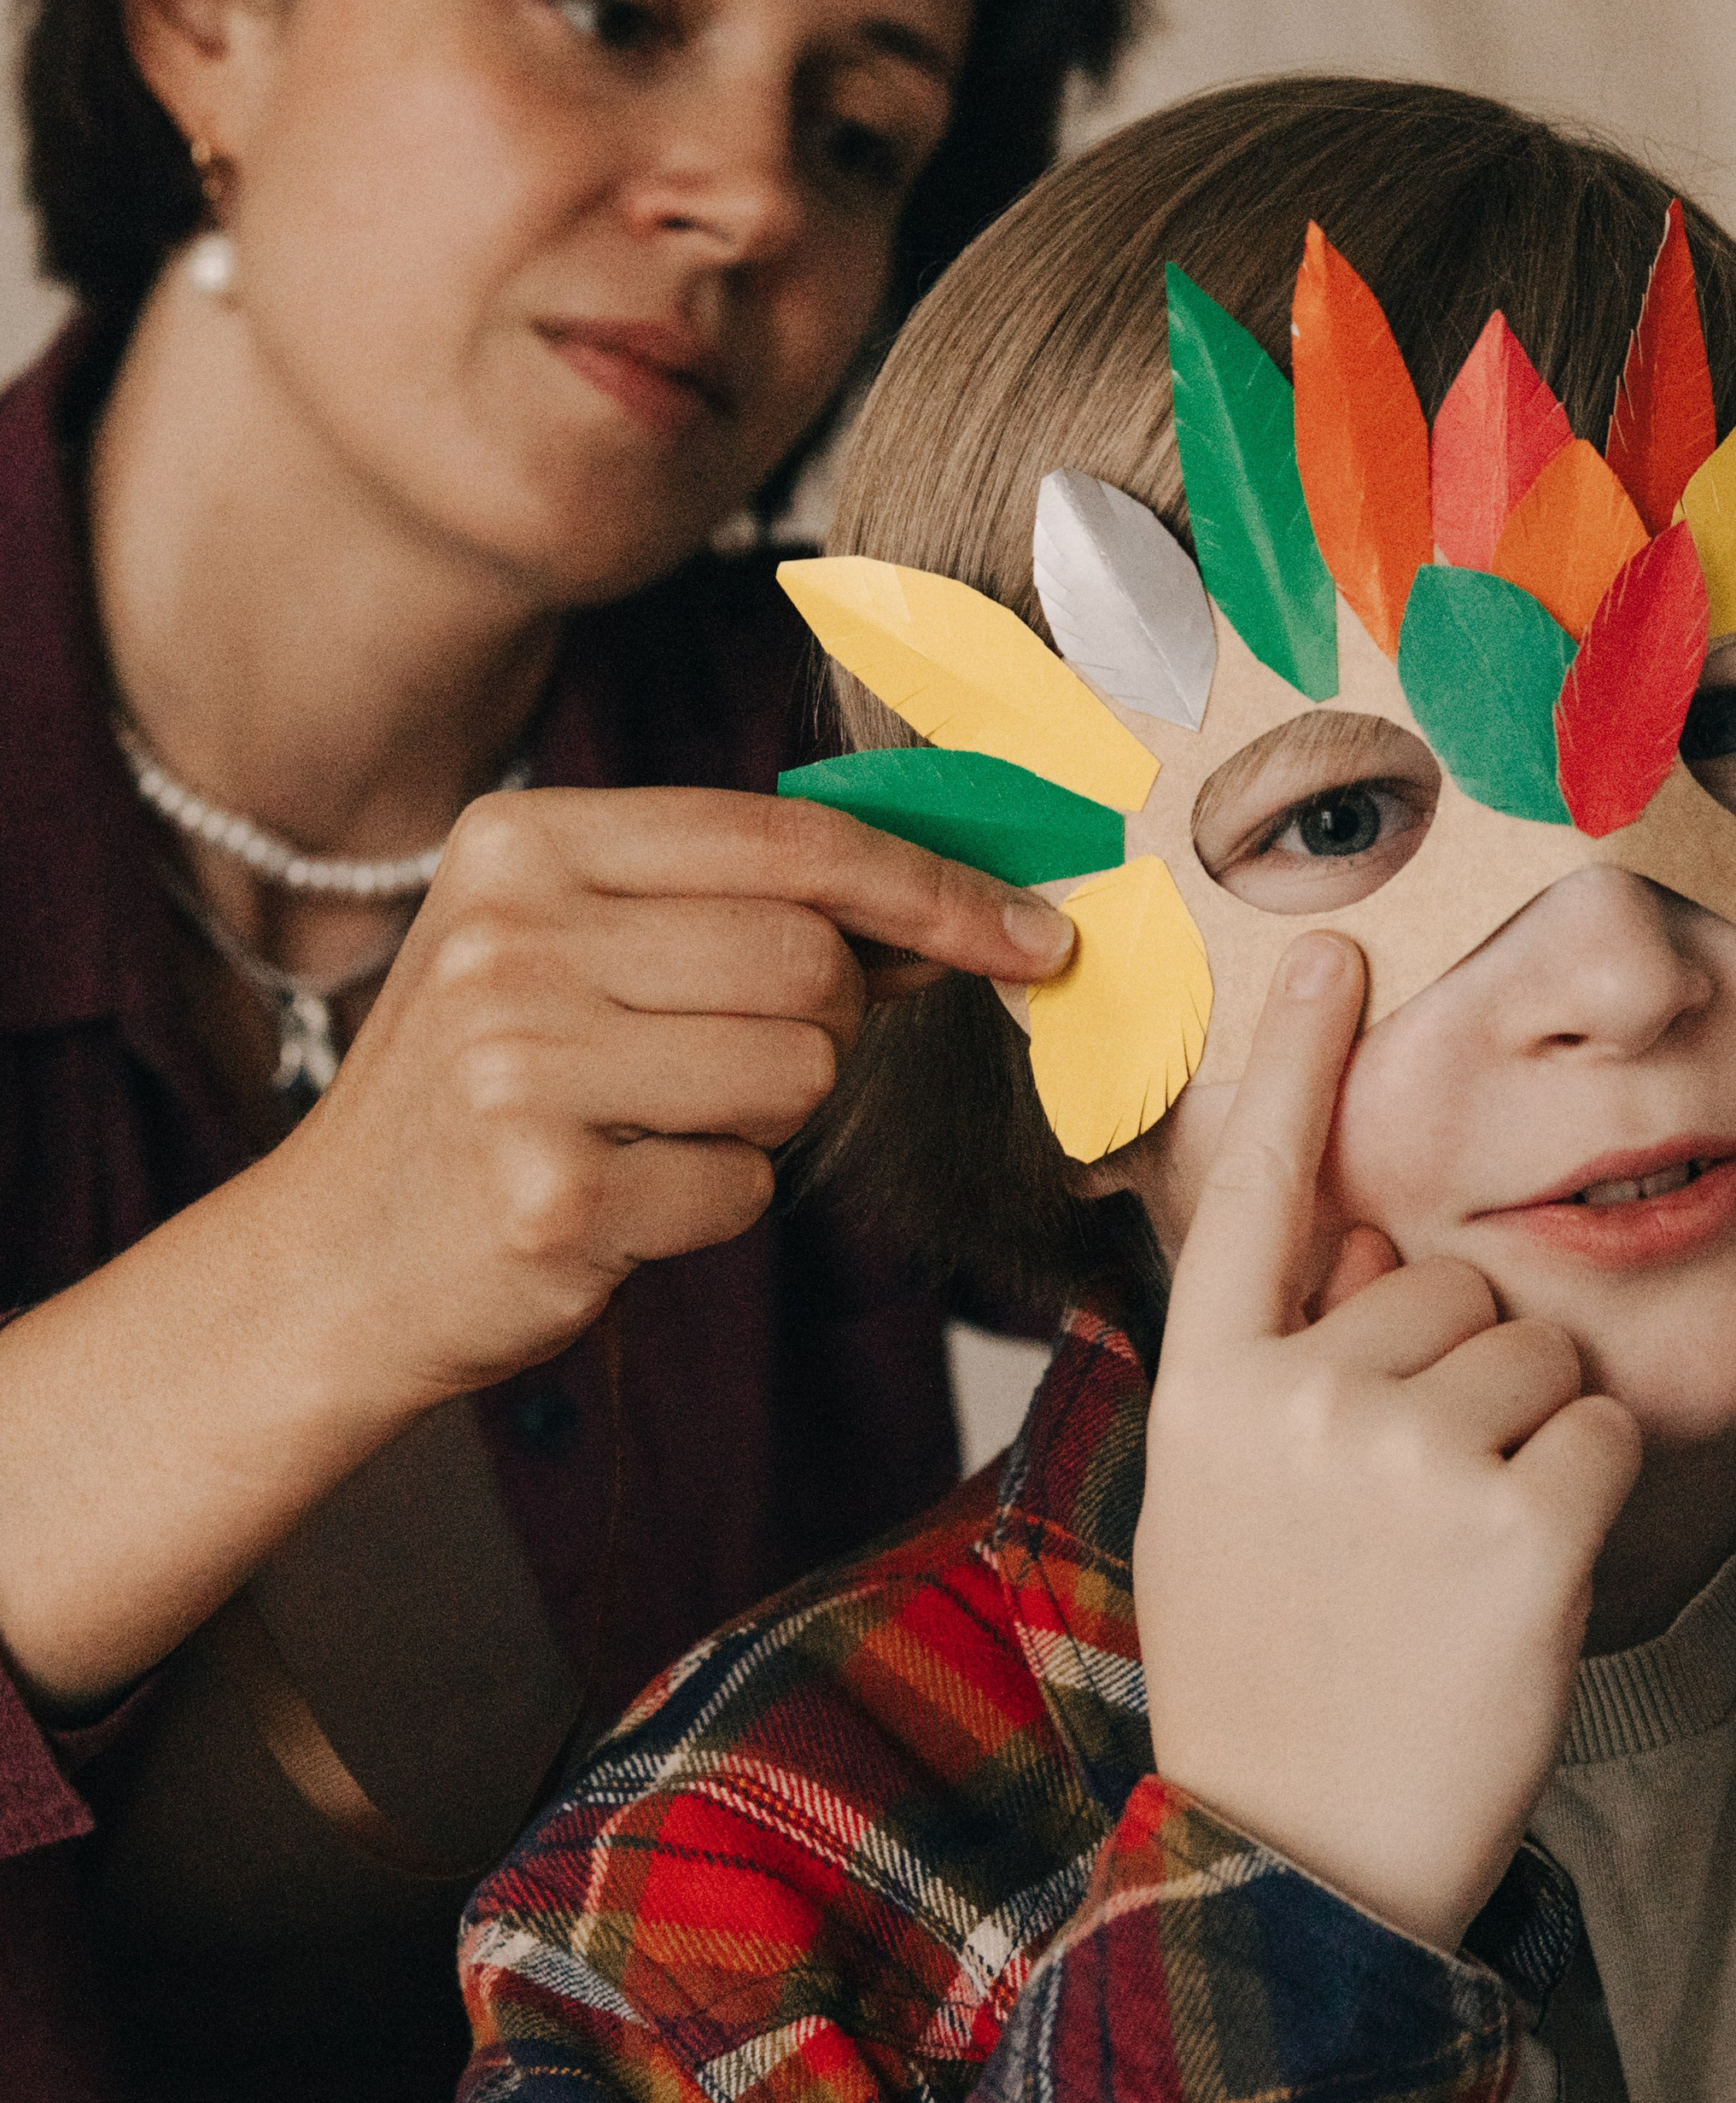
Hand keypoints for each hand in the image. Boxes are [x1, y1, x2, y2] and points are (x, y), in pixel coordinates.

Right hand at [279, 785, 1074, 1410]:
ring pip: (797, 1072)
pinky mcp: (548, 1193)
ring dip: (766, 1120)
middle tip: (743, 1066)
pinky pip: (744, 1189)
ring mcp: (520, 1067)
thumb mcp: (572, 956)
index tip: (1035, 931)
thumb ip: (738, 910)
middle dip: (829, 1024)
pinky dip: (713, 1205)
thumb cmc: (492, 1096)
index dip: (931, 887)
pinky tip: (620, 1202)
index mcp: (524, 844)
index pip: (786, 838)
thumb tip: (959, 901)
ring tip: (656, 1127)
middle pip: (811, 960)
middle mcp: (510, 937)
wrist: (333, 1264)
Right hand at [1132, 931, 1641, 1951]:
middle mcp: (1296, 1393)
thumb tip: (1376, 1249)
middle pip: (1449, 1282)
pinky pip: (1605, 1425)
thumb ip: (1279, 1366)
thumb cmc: (1270, 1671)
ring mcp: (1406, 1450)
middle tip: (1409, 1514)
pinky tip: (1521, 1581)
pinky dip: (1593, 1492)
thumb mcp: (1219, 1502)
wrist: (1297, 1859)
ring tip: (1455, 1557)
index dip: (1296, 1063)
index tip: (1338, 947)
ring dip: (1532, 1433)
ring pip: (1540, 1350)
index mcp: (1206, 1384)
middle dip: (1464, 1370)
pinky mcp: (1521, 1518)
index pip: (1254, 1190)